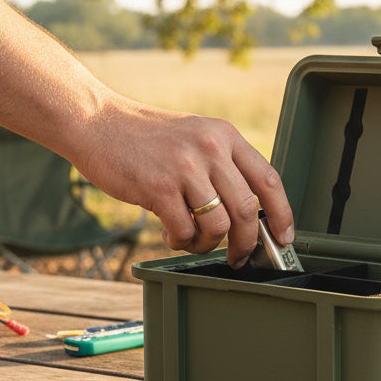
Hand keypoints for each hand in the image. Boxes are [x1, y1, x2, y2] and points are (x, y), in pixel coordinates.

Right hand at [77, 98, 294, 267]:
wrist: (97, 123)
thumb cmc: (145, 137)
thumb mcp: (195, 136)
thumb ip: (221, 164)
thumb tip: (248, 213)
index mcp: (225, 135)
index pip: (269, 180)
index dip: (282, 214)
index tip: (283, 238)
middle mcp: (211, 148)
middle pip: (247, 210)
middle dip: (247, 243)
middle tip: (238, 257)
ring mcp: (185, 167)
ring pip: (218, 225)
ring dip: (207, 244)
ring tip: (191, 239)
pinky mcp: (159, 187)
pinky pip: (185, 231)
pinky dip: (180, 241)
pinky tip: (169, 233)